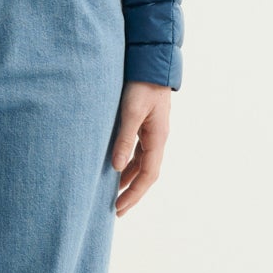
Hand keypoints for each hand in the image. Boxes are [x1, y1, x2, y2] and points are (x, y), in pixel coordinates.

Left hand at [110, 81, 171, 214]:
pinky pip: (139, 152)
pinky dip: (128, 164)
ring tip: (114, 194)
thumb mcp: (130, 112)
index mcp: (158, 138)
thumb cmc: (141, 84)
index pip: (148, 175)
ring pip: (142, 164)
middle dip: (133, 193)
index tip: (119, 207)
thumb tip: (116, 168)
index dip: (134, 194)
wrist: (152, 62)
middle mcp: (158, 139)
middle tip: (116, 210)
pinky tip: (116, 168)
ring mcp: (153, 133)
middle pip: (147, 174)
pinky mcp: (146, 125)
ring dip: (130, 180)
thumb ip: (124, 139)